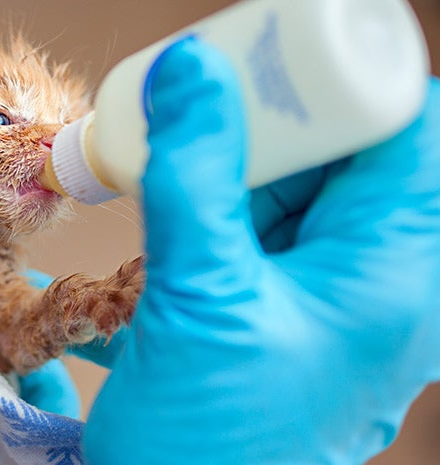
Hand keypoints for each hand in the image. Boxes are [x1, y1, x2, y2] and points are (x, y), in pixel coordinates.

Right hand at [83, 36, 439, 463]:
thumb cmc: (209, 445)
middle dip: (279, 121)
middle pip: (351, 156)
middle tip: (210, 95)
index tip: (274, 53)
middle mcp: (379, 283)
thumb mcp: (201, 297)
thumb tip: (194, 72)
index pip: (406, 133)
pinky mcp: (290, 313)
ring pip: (303, 194)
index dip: (347, 82)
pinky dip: (226, 208)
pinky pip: (268, 234)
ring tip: (182, 150)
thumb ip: (196, 176)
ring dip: (242, 166)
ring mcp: (333, 301)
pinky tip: (181, 206)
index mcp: (394, 275)